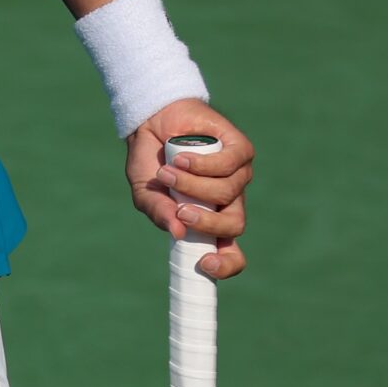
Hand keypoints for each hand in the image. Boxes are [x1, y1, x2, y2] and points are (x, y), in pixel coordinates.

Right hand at [126, 98, 253, 279]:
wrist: (153, 121)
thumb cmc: (151, 163)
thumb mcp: (146, 194)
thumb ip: (160, 213)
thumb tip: (177, 232)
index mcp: (208, 221)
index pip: (230, 252)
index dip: (226, 265)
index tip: (205, 263)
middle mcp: (227, 201)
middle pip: (234, 226)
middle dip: (207, 223)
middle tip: (180, 210)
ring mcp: (238, 175)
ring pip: (226, 193)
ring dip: (192, 184)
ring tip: (167, 172)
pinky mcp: (240, 149)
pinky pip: (230, 164)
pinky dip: (202, 164)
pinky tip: (181, 157)